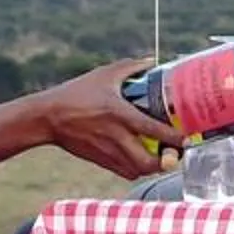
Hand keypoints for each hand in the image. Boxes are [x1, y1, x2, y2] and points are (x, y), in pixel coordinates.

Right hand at [40, 57, 181, 179]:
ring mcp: (107, 151)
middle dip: (166, 161)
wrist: (47, 117)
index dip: (174, 137)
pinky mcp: (100, 160)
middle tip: (176, 153)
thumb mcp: (103, 75)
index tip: (186, 137)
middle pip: (148, 161)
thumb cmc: (75, 94)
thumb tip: (151, 61)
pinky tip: (142, 160)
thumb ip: (130, 67)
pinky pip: (126, 173)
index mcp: (119, 113)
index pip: (153, 129)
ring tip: (163, 157)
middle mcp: (115, 136)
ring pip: (138, 170)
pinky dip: (138, 170)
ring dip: (154, 167)